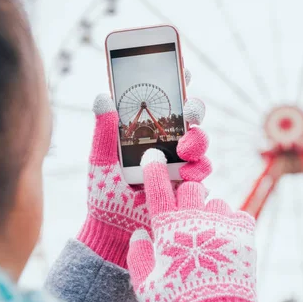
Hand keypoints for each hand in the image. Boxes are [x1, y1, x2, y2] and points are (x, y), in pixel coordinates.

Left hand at [77, 94, 209, 268]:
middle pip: (192, 120)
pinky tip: (184, 176)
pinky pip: (203, 176)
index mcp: (149, 134)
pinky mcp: (188, 190)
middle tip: (188, 113)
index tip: (182, 69)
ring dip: (198, 142)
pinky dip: (197, 173)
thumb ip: (104, 131)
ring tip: (183, 150)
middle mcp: (169, 147)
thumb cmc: (104, 193)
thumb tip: (103, 96)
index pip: (167, 103)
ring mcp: (181, 167)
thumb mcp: (100, 160)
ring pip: (202, 145)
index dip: (178, 83)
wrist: (111, 231)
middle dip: (195, 111)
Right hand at [127, 136, 256, 301]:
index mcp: (167, 228)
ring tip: (207, 234)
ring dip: (208, 211)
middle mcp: (194, 218)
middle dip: (185, 195)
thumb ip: (138, 255)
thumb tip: (140, 234)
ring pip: (215, 200)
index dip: (153, 169)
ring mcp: (221, 223)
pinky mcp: (244, 232)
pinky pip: (238, 214)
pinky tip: (226, 240)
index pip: (157, 187)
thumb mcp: (145, 284)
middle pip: (190, 188)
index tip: (153, 156)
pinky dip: (231, 223)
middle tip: (184, 214)